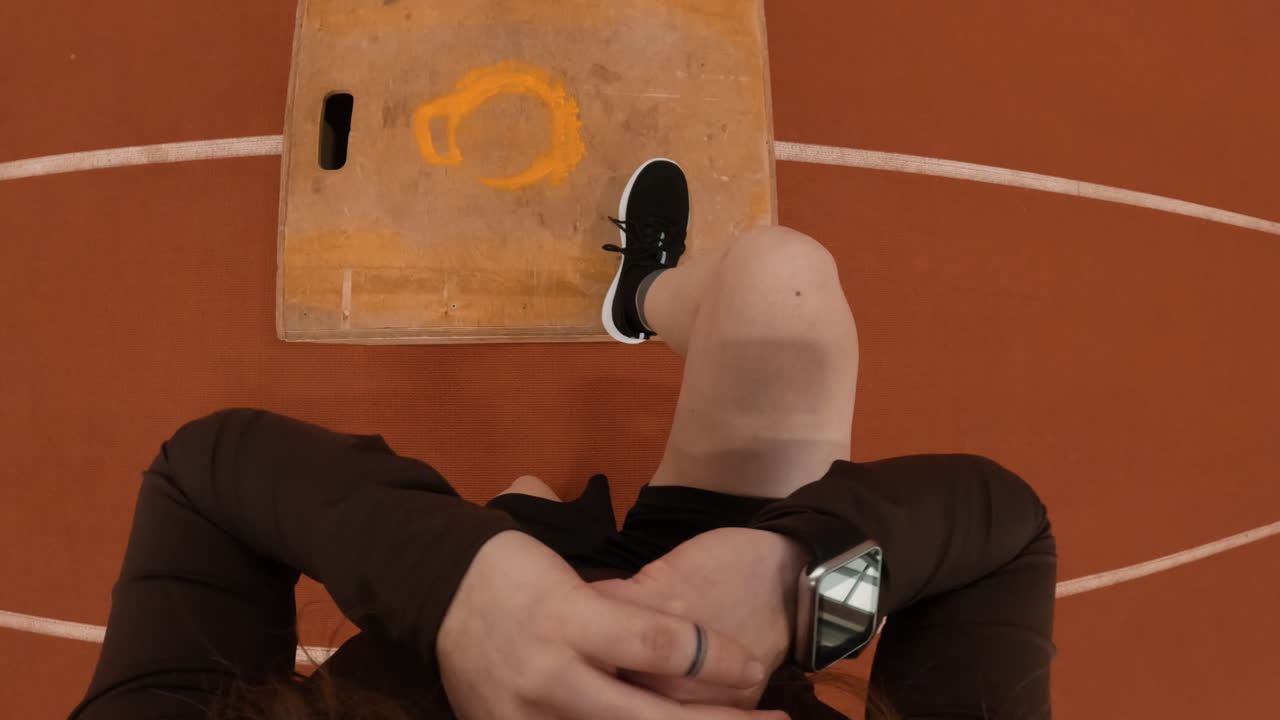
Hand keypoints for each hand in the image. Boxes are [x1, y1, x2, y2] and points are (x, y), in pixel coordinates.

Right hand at [437, 530, 789, 719]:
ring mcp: (527, 713)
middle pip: (649, 715)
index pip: (662, 644)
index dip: (716, 659)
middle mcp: (551, 673)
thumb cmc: (515, 572)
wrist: (435, 591)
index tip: (757, 666)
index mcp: (571, 617)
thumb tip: (690, 647)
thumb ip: (628, 614)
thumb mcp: (575, 580)